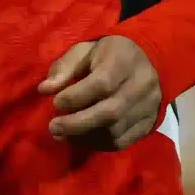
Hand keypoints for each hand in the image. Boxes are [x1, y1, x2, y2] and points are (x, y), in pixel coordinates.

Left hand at [38, 36, 162, 150]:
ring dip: (85, 136)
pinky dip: (99, 144)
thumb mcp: (84, 50)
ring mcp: (149, 106)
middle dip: (77, 123)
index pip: (102, 83)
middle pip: (110, 112)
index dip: (76, 97)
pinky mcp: (150, 123)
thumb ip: (65, 68)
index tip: (56, 103)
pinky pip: (123, 142)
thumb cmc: (108, 54)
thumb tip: (45, 89)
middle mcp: (142, 84)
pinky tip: (82, 138)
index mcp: (124, 59)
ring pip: (116, 131)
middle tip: (53, 128)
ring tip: (63, 134)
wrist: (147, 60)